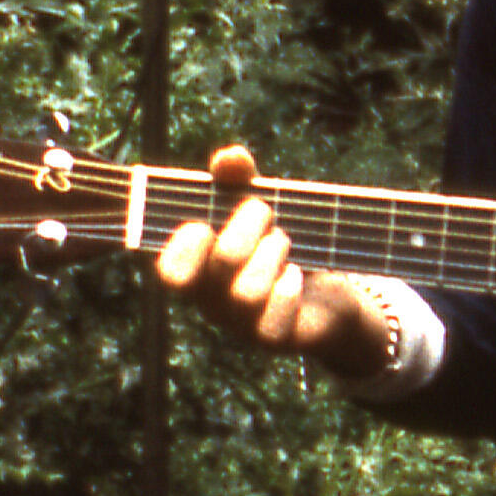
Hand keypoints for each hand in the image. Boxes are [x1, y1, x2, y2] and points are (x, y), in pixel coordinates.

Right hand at [154, 145, 392, 379]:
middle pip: (224, 261)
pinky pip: (273, 323)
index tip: (207, 221)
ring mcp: (239, 324)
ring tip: (284, 246)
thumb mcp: (255, 207)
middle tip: (268, 219)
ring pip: (248, 292)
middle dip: (252, 223)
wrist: (323, 294)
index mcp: (196, 270)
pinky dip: (289, 290)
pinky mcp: (273, 339)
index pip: (171, 271)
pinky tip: (296, 276)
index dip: (187, 244)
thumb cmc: (275, 246)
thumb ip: (238, 180)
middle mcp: (211, 302)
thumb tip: (230, 156)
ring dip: (275, 253)